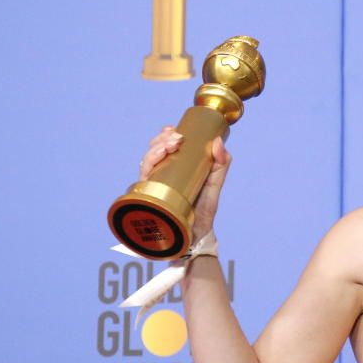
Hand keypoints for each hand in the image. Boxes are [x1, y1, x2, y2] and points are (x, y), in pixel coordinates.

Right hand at [138, 125, 231, 241]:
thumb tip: (218, 141)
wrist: (197, 234)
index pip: (163, 148)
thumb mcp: (214, 183)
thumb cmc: (203, 209)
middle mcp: (160, 176)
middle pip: (153, 151)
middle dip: (162, 140)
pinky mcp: (149, 198)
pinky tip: (156, 159)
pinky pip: (142, 179)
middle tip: (176, 137)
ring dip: (156, 149)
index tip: (173, 128)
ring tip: (170, 145)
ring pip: (146, 162)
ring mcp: (153, 186)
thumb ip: (220, 164)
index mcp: (174, 169)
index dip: (165, 135)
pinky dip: (148, 165)